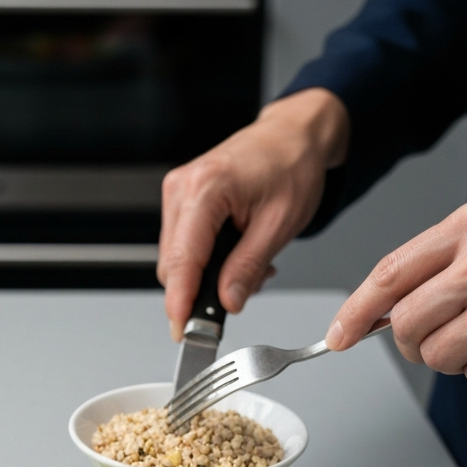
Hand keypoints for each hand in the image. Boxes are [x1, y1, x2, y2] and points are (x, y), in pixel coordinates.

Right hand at [158, 88, 349, 340]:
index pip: (182, 259)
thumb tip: (228, 302)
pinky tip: (235, 254)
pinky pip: (183, 246)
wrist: (292, 136)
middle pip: (173, 265)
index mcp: (206, 188)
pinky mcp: (180, 201)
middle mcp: (182, 188)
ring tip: (247, 265)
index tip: (183, 330)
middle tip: (238, 298)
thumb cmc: (291, 166)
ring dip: (206, 276)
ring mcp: (177, 193)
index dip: (181, 301)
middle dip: (201, 291)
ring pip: (176, 260)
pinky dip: (206, 261)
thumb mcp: (279, 224)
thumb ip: (248, 267)